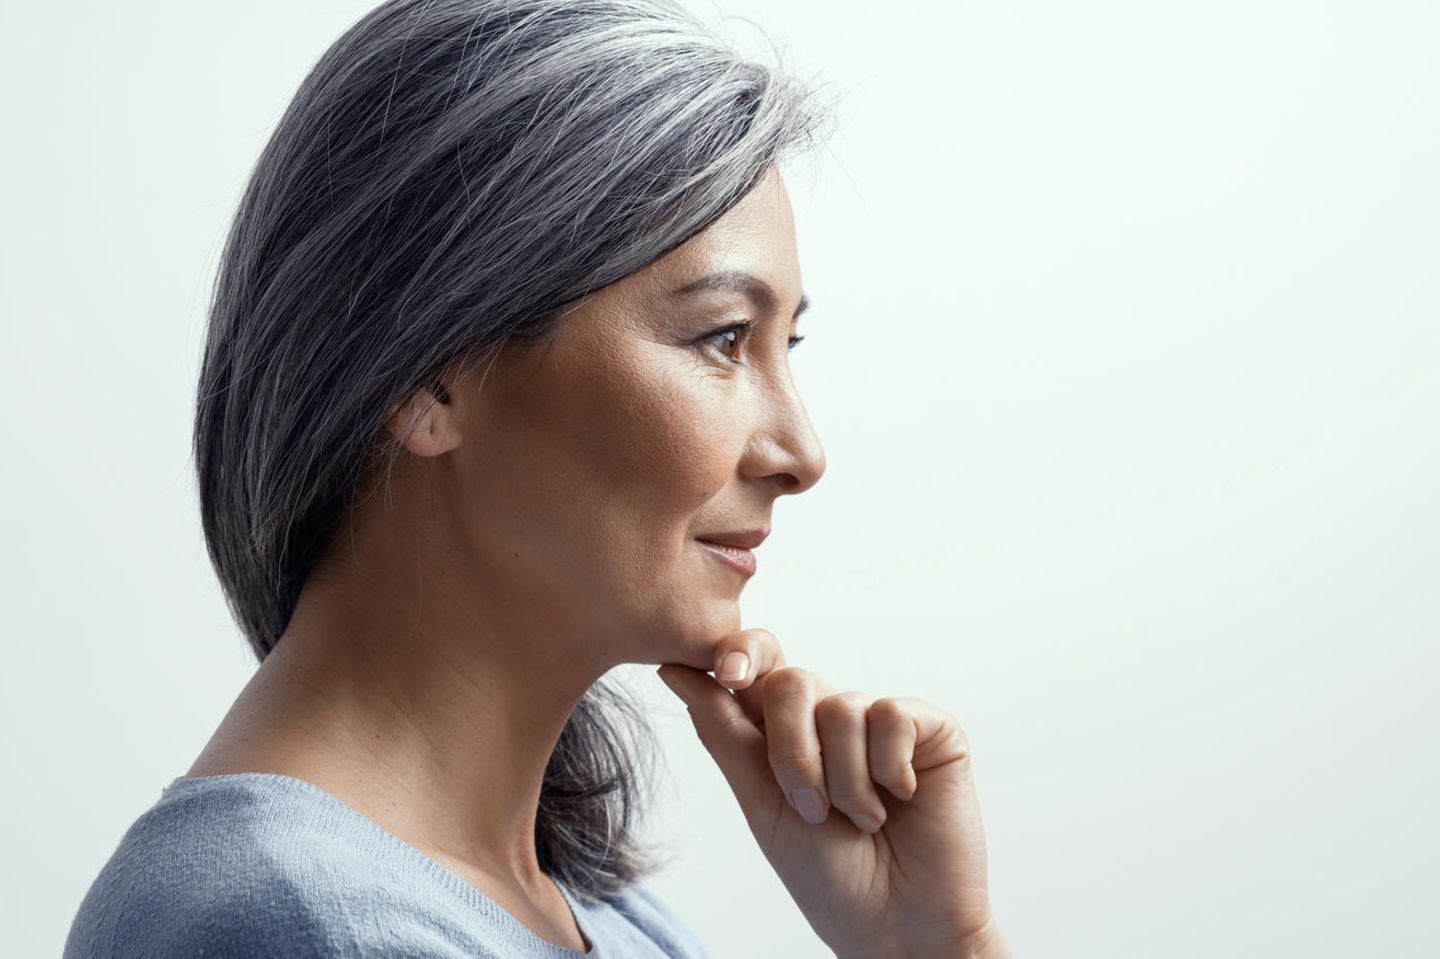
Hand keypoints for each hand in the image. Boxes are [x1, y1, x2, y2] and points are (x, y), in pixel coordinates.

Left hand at [656, 629, 1008, 958]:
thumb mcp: (761, 805)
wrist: (895, 926)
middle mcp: (830, 716)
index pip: (756, 662)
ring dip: (845, 783)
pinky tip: (902, 799)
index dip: (738, 653)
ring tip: (864, 822)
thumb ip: (723, 733)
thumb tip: (675, 671)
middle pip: (791, 682)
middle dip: (792, 754)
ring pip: (841, 707)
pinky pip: (893, 715)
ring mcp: (881, 720)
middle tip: (811, 809)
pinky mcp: (932, 730)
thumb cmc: (828, 876)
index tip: (726, 673)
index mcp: (783, 731)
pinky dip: (889, 769)